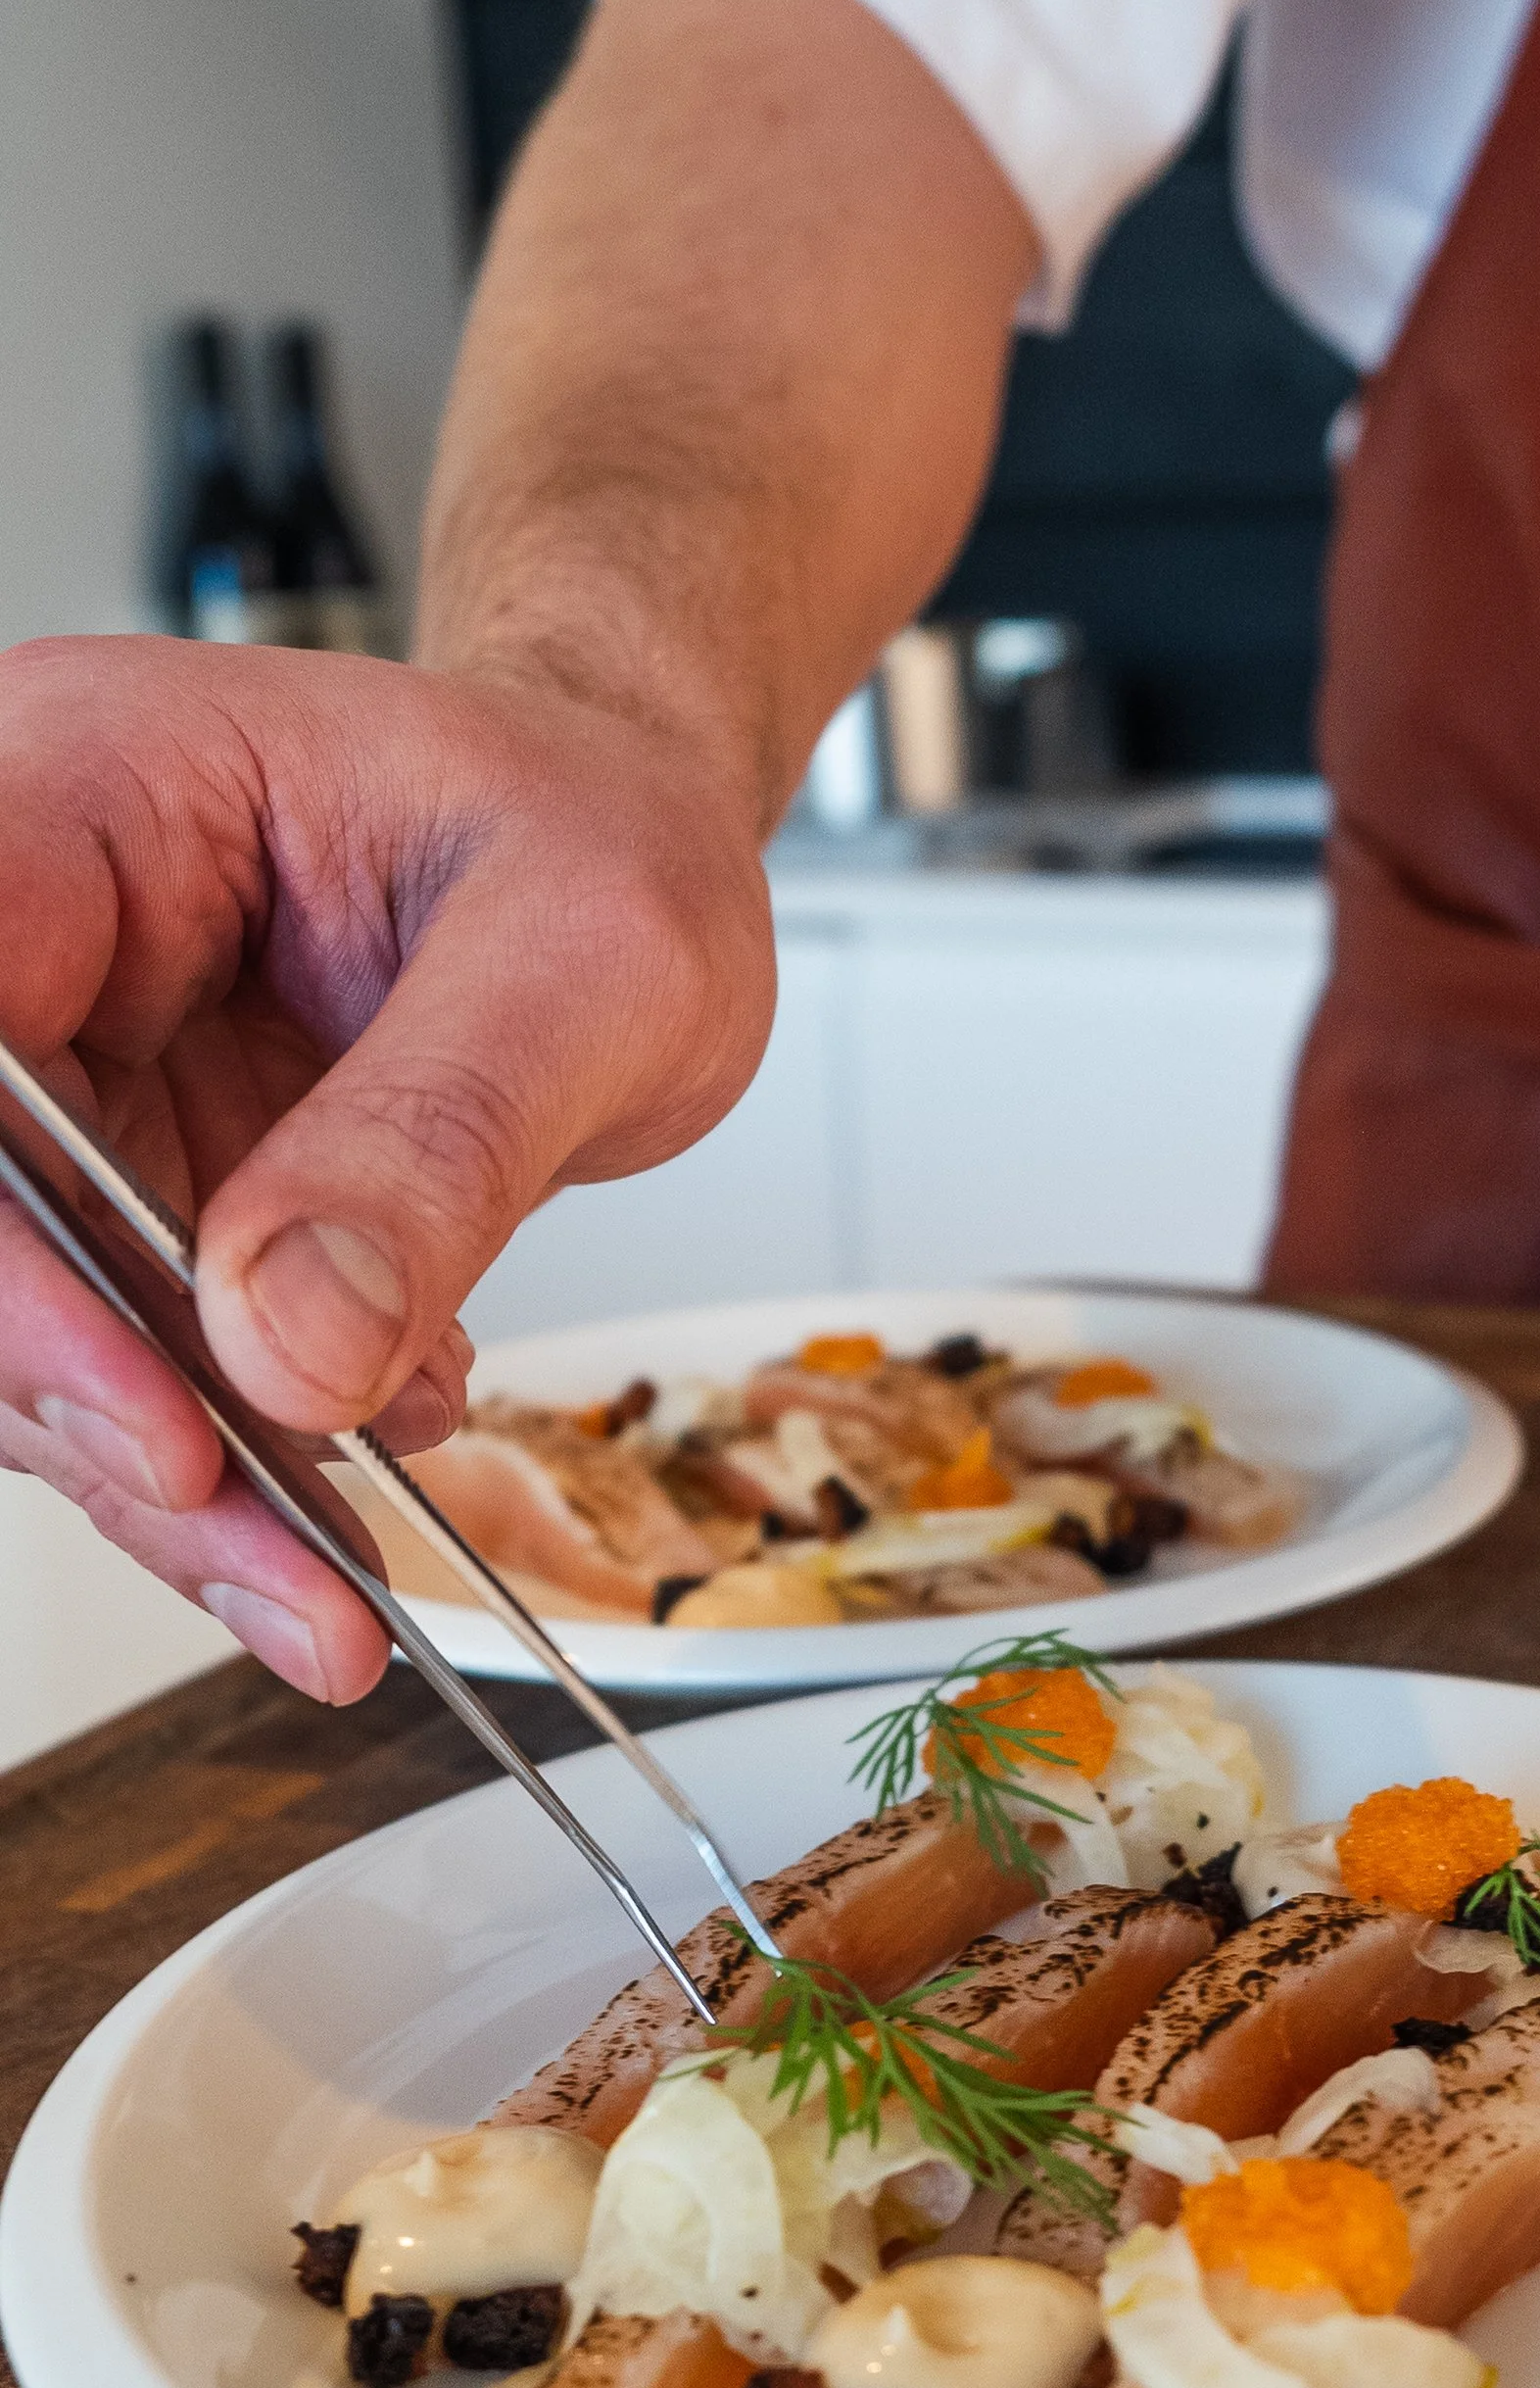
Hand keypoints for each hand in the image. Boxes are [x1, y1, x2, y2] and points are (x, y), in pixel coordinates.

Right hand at [0, 635, 776, 1702]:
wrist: (631, 862)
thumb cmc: (599, 833)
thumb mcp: (592, 958)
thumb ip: (441, 1136)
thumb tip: (291, 1334)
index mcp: (89, 795)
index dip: (8, 1241)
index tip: (149, 1396)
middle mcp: (39, 942)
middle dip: (87, 1397)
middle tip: (244, 1523)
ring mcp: (66, 1087)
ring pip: (27, 1325)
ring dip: (160, 1483)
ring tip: (324, 1593)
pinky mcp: (119, 1204)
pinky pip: (119, 1367)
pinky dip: (224, 1477)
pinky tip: (338, 1531)